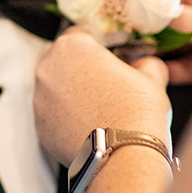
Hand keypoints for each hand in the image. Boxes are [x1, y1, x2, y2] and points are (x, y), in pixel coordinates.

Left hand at [34, 26, 171, 166]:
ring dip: (72, 93)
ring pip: (55, 88)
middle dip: (82, 69)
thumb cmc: (136, 114)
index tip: (108, 56)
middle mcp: (48, 68)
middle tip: (105, 83)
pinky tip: (89, 125)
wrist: (124, 158)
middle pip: (64, 60)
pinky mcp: (39, 127)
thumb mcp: (151, 77)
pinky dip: (66, 117)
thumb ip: (145, 62)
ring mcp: (40, 99)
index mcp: (72, 46)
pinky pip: (52, 114)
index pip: (80, 34)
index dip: (98, 45)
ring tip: (99, 108)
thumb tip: (144, 64)